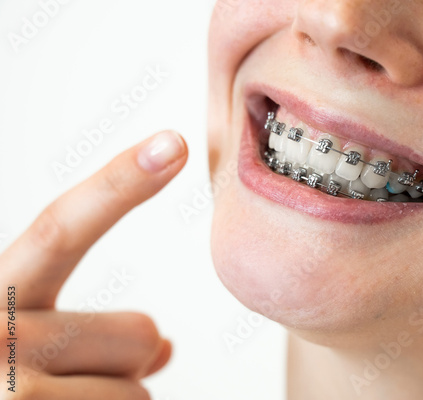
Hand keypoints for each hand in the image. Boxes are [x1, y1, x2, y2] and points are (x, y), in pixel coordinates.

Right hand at [0, 131, 187, 398]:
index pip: (64, 226)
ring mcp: (12, 391)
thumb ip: (87, 336)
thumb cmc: (1, 383)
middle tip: (56, 383)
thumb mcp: (16, 351)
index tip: (176, 143)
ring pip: (138, 393)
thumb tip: (163, 345)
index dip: (122, 181)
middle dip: (119, 361)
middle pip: (139, 333)